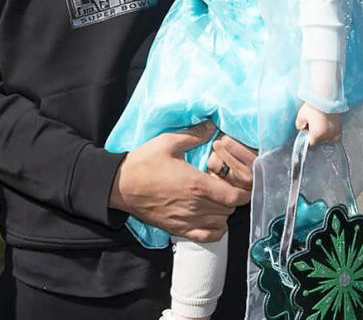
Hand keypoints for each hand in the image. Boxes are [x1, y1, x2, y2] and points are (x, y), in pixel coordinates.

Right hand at [109, 122, 248, 242]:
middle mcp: (196, 206)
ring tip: (214, 198)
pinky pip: (208, 236)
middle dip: (231, 196)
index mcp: (197, 184)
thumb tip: (212, 125)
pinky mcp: (178, 229)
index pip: (235, 196)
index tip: (237, 180)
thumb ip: (194, 135)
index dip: (242, 189)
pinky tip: (210, 216)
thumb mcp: (168, 142)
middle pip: (230, 209)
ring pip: (222, 223)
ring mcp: (187, 220)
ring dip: (223, 211)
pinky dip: (215, 229)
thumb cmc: (144, 162)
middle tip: (222, 183)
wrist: (120, 185)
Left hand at [296, 103, 342, 145]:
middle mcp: (327, 136)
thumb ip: (299, 126)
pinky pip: (336, 137)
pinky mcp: (340, 127)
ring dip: (323, 135)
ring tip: (320, 124)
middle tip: (313, 124)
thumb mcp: (300, 116)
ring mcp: (335, 132)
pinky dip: (332, 135)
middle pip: (319, 141)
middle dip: (315, 135)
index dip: (308, 138)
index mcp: (317, 135)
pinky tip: (328, 128)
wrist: (326, 97)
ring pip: (328, 139)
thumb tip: (302, 130)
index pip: (311, 143)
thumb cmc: (313, 106)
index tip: (307, 131)